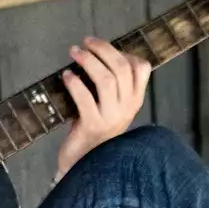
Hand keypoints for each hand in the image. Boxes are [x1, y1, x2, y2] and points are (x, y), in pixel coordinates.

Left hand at [55, 36, 151, 180]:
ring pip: (107, 80)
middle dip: (103, 49)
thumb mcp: (110, 106)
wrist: (85, 165)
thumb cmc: (94, 129)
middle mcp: (127, 108)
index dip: (124, 52)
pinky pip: (85, 98)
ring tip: (74, 52)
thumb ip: (111, 85)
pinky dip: (75, 83)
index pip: (142, 68)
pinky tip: (66, 76)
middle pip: (122, 68)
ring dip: (89, 61)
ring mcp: (111, 118)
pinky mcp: (92, 126)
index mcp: (134, 100)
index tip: (103, 48)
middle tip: (85, 42)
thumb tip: (96, 53)